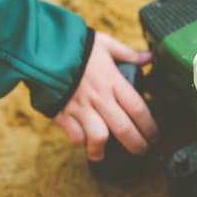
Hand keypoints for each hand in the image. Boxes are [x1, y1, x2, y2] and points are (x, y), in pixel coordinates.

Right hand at [52, 31, 157, 161]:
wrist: (43, 48)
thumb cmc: (75, 46)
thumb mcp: (105, 44)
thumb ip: (128, 54)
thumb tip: (149, 57)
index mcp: (112, 81)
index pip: (138, 109)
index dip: (150, 127)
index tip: (154, 135)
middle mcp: (99, 97)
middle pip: (124, 129)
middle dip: (137, 145)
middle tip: (142, 150)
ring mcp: (80, 108)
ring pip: (99, 138)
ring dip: (104, 149)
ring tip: (105, 153)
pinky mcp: (63, 114)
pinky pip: (76, 136)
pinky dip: (82, 142)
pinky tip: (85, 142)